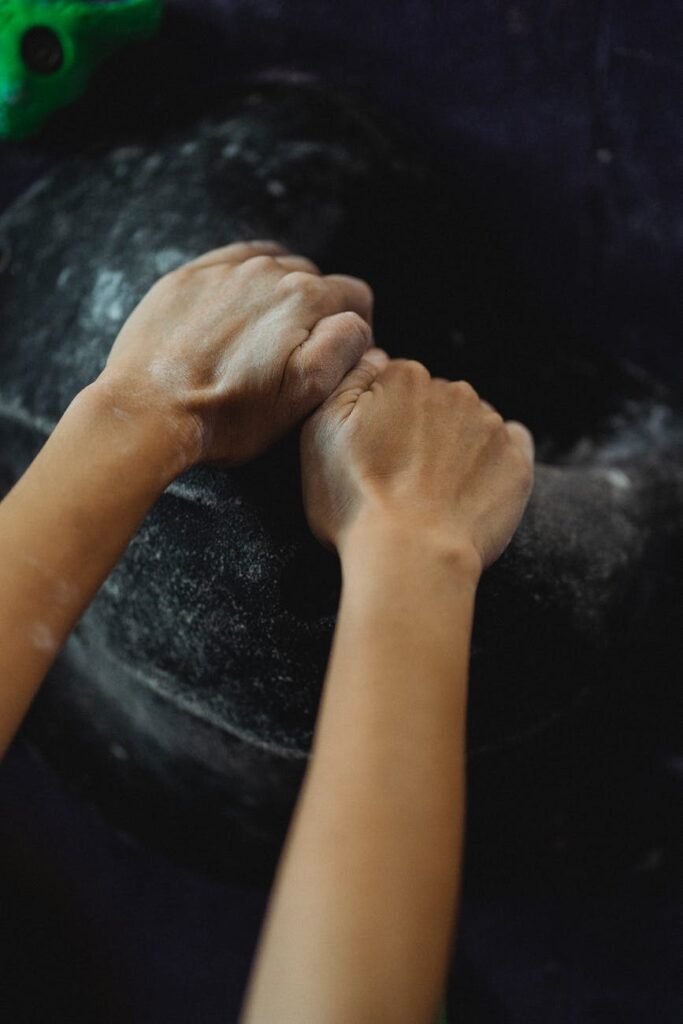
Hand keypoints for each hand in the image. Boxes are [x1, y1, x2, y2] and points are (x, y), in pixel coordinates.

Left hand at [99, 240, 373, 466]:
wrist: (147, 412)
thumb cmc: (227, 415)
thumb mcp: (303, 396)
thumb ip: (342, 349)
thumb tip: (357, 324)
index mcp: (303, 299)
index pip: (355, 296)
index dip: (356, 329)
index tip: (337, 357)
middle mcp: (266, 271)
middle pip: (314, 279)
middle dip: (317, 311)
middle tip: (295, 355)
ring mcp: (222, 269)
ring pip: (272, 267)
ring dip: (278, 295)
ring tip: (261, 339)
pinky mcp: (186, 278)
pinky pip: (229, 264)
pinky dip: (241, 283)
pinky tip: (232, 315)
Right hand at [300, 354, 534, 573]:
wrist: (410, 555)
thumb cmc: (355, 500)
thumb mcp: (319, 432)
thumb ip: (346, 382)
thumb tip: (376, 357)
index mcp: (405, 379)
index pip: (395, 385)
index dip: (381, 420)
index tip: (374, 455)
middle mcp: (454, 391)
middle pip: (436, 402)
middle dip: (421, 431)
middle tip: (400, 478)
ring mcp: (491, 426)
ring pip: (472, 424)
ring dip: (457, 447)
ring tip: (434, 492)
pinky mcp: (518, 462)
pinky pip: (511, 445)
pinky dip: (495, 460)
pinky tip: (473, 487)